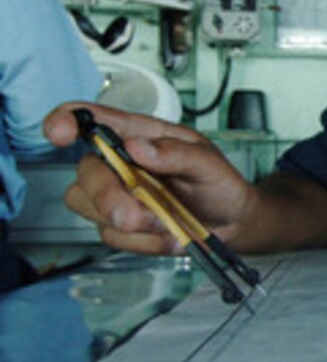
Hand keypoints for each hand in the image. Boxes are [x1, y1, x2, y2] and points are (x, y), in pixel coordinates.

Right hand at [43, 102, 251, 255]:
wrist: (230, 223)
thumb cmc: (218, 183)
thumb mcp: (208, 163)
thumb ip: (177, 154)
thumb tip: (138, 146)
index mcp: (140, 136)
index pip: (93, 120)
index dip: (67, 120)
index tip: (60, 132)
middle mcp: (120, 163)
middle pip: (85, 172)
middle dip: (108, 196)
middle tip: (139, 213)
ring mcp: (115, 195)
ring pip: (89, 207)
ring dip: (133, 222)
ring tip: (170, 220)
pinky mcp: (116, 226)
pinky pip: (112, 236)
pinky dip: (144, 241)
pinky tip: (168, 234)